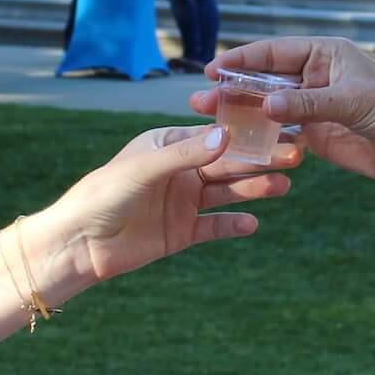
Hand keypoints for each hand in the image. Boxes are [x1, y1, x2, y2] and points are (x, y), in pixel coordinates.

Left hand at [21, 122, 295, 297]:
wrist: (79, 244)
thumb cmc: (102, 194)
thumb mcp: (144, 168)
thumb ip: (186, 154)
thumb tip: (227, 135)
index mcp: (168, 145)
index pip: (214, 136)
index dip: (247, 134)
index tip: (279, 129)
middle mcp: (179, 171)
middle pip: (227, 164)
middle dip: (260, 160)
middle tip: (296, 157)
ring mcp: (182, 202)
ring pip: (226, 193)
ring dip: (254, 189)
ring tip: (284, 186)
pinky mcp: (181, 232)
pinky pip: (214, 226)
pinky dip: (233, 225)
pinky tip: (254, 223)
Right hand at [195, 38, 374, 192]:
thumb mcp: (352, 101)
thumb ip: (308, 104)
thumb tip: (264, 105)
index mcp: (325, 54)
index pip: (275, 52)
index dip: (242, 59)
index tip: (214, 69)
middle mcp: (315, 77)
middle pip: (265, 80)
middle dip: (234, 88)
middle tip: (201, 98)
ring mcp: (313, 107)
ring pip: (268, 108)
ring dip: (241, 113)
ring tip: (209, 119)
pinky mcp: (316, 136)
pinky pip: (281, 134)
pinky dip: (260, 138)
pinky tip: (237, 143)